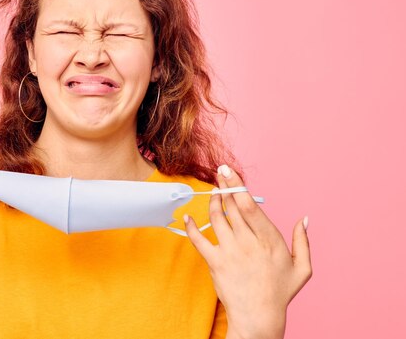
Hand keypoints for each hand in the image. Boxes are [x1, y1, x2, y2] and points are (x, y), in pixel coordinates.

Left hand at [184, 165, 311, 338]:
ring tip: (213, 193)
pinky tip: (188, 216)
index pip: (251, 205)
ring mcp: (231, 252)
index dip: (238, 186)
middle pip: (233, 206)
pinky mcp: (215, 263)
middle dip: (224, 186)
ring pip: (217, 218)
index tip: (231, 172)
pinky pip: (199, 239)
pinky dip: (191, 226)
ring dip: (212, 202)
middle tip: (220, 172)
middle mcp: (249, 242)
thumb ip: (303, 241)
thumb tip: (304, 219)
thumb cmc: (279, 293)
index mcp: (270, 240)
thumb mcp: (302, 269)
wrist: (258, 318)